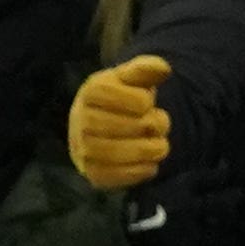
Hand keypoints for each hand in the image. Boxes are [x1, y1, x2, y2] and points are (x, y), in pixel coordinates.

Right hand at [68, 54, 171, 189]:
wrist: (93, 126)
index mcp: (92, 91)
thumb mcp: (131, 78)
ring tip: (158, 145)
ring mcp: (84, 148)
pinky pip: (120, 176)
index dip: (148, 103)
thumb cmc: (119, 99)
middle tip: (156, 125)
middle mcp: (82, 120)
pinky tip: (148, 163)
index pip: (138, 102)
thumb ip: (146, 69)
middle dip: (155, 126)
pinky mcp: (92, 173)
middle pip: (136, 127)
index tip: (145, 103)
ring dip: (152, 150)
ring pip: (126, 153)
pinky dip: (141, 171)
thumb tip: (163, 69)